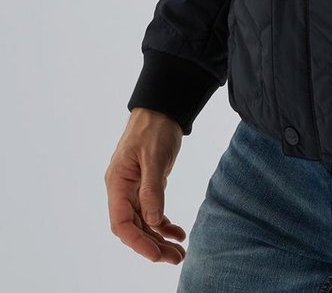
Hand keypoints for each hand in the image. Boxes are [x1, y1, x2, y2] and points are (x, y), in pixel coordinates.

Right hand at [105, 107, 186, 263]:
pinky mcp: (148, 186)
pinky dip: (165, 224)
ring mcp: (134, 189)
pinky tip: (178, 233)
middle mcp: (122, 190)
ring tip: (179, 253)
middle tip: (175, 258)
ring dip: (160, 239)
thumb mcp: (154, 156)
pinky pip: (153, 212)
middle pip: (134, 227)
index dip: (137, 242)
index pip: (121, 223)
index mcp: (117, 183)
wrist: (162, 108)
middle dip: (152, 246)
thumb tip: (154, 221)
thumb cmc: (154, 127)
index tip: (155, 254)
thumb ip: (152, 189)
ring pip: (145, 223)